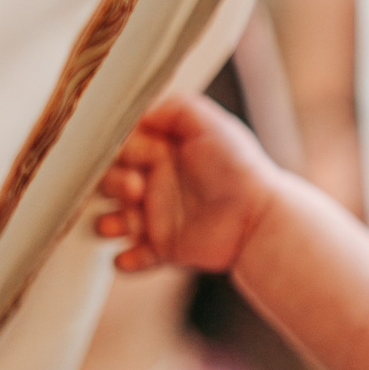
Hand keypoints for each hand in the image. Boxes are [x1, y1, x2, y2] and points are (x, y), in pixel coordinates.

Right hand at [94, 94, 282, 274]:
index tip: (135, 157)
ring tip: (123, 225)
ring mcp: (157, 218)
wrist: (260, 217)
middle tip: (136, 189)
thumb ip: (176, 108)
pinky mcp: (165, 248)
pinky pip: (132, 258)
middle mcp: (155, 184)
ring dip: (108, 223)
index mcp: (161, 153)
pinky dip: (125, 260)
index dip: (119, 152)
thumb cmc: (238, 168)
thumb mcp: (211, 124)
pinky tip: (128, 256)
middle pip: (108, 183)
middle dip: (112, 184)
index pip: (119, 149)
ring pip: (112, 221)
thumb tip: (141, 113)